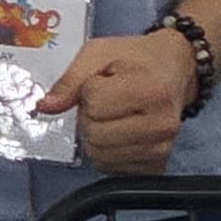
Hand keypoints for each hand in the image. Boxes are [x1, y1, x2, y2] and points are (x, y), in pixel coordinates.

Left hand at [37, 27, 198, 174]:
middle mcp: (162, 124)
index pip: (93, 103)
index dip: (90, 90)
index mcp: (152, 89)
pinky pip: (110, 168)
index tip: (105, 81)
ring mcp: (161, 149)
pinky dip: (106, 151)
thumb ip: (70, 80)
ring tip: (114, 115)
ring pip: (98, 155)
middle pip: (94, 133)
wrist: (175, 69)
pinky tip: (120, 132)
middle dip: (90, 116)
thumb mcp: (101, 52)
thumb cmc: (137, 58)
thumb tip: (44, 107)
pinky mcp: (156, 166)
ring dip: (96, 135)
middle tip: (108, 100)